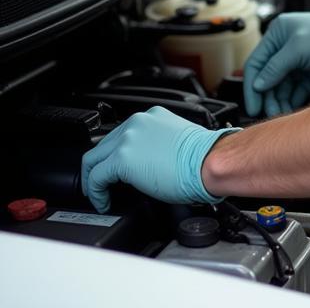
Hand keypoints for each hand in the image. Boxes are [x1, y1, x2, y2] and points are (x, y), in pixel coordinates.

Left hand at [81, 106, 238, 212]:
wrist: (207, 161)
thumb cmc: (201, 156)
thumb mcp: (174, 141)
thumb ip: (154, 144)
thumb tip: (145, 162)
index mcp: (152, 116)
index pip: (121, 134)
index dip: (112, 155)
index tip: (112, 170)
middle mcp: (137, 123)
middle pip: (102, 145)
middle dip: (97, 167)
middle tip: (99, 184)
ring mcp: (127, 139)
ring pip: (93, 160)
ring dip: (92, 180)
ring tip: (98, 195)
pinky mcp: (122, 159)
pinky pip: (95, 178)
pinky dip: (95, 193)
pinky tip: (104, 202)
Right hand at [243, 4, 309, 117]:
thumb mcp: (298, 49)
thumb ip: (275, 67)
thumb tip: (258, 84)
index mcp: (277, 35)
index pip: (256, 63)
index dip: (251, 85)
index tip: (252, 104)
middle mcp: (284, 49)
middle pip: (266, 78)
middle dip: (266, 97)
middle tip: (265, 113)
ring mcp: (296, 63)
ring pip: (279, 88)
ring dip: (277, 101)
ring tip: (278, 114)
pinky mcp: (307, 76)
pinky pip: (293, 92)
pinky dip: (290, 102)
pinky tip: (288, 111)